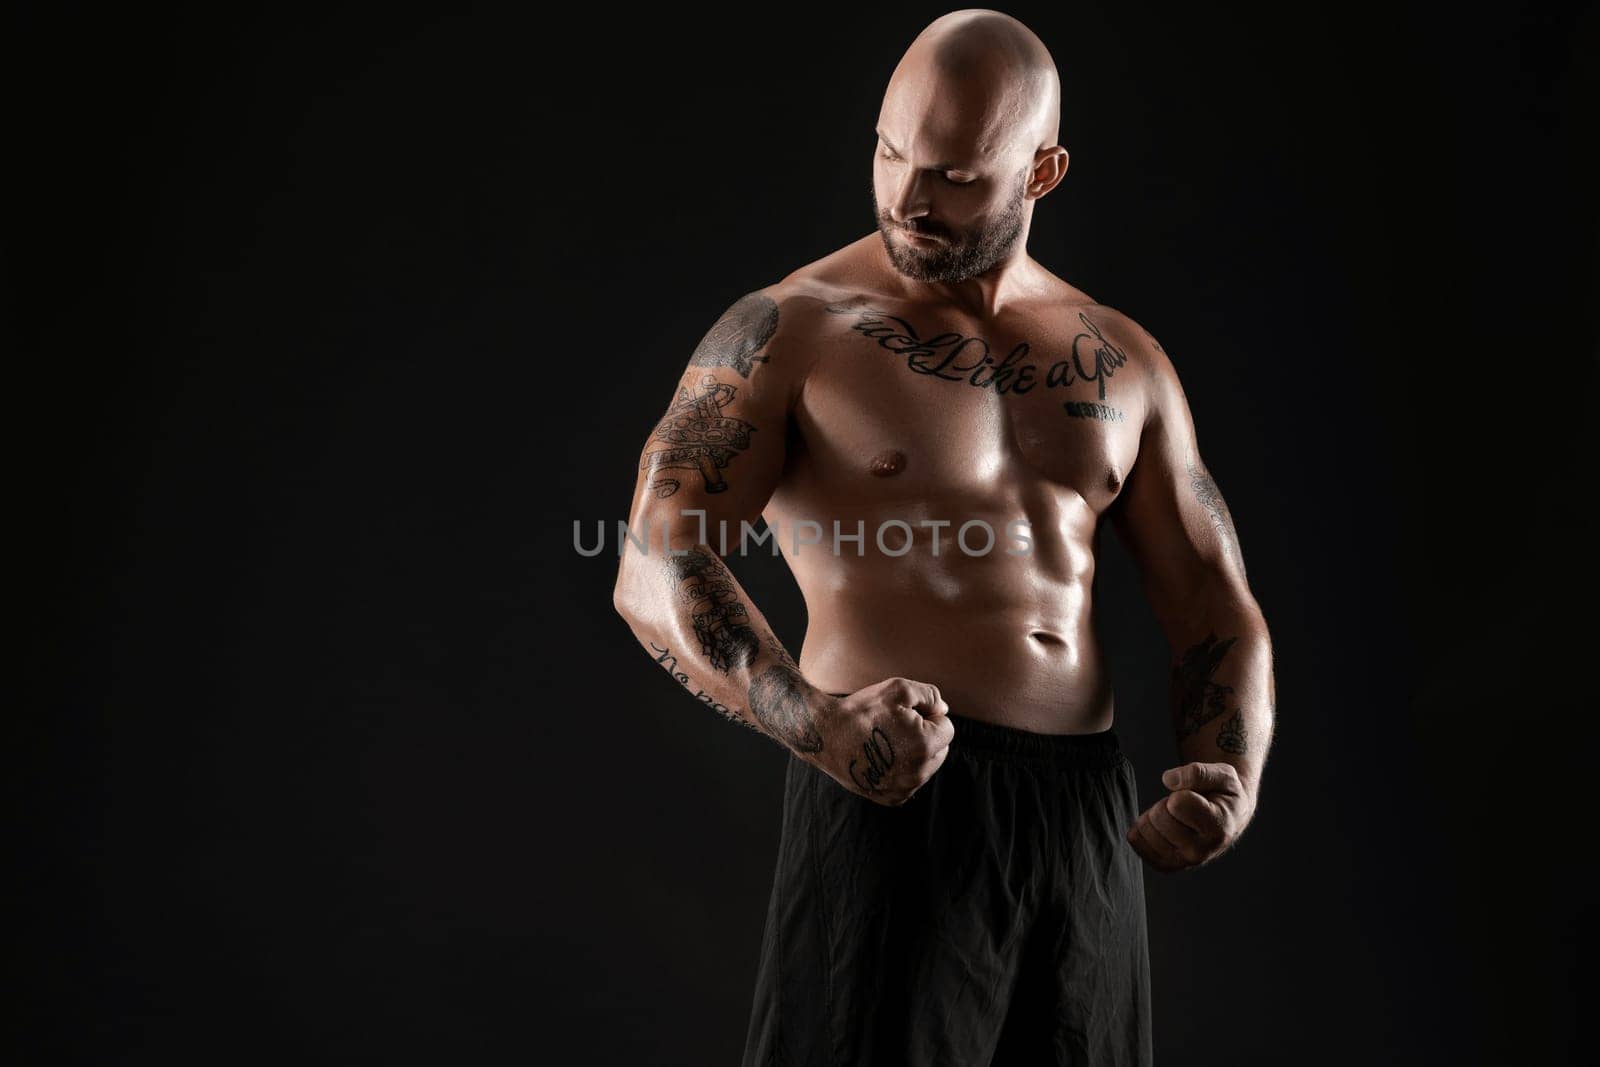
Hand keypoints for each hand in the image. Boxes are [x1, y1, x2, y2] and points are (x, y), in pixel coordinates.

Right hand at [811, 677, 953, 806]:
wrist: (825, 735)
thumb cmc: (862, 710)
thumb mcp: (898, 689)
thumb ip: (930, 696)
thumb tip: (943, 710)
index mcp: (925, 745)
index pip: (947, 728)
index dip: (929, 716)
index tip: (906, 714)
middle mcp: (918, 772)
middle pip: (941, 750)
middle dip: (927, 736)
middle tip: (897, 726)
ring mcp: (905, 788)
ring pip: (926, 767)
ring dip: (916, 753)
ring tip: (888, 741)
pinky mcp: (891, 798)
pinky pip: (910, 781)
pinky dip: (903, 770)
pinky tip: (883, 757)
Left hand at [1126, 761, 1253, 871]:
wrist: (1227, 819)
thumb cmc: (1224, 795)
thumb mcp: (1223, 775)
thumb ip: (1199, 773)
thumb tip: (1168, 780)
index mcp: (1218, 828)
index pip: (1178, 803)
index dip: (1182, 792)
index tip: (1195, 796)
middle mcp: (1200, 851)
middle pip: (1159, 816)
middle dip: (1166, 803)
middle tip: (1184, 806)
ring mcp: (1182, 861)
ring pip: (1145, 828)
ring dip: (1154, 815)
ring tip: (1176, 816)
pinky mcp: (1166, 864)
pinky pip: (1137, 842)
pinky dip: (1142, 828)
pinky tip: (1161, 825)